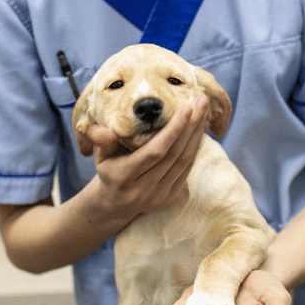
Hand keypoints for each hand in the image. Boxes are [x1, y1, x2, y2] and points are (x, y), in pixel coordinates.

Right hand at [85, 97, 208, 218]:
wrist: (115, 204)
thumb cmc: (109, 170)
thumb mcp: (100, 156)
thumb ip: (101, 141)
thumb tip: (103, 131)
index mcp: (123, 177)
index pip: (154, 152)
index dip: (172, 131)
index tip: (186, 108)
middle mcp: (142, 190)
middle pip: (173, 155)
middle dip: (190, 126)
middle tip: (201, 100)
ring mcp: (158, 196)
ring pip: (184, 162)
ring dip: (196, 134)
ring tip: (203, 110)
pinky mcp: (170, 198)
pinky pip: (187, 169)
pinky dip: (195, 147)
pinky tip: (199, 129)